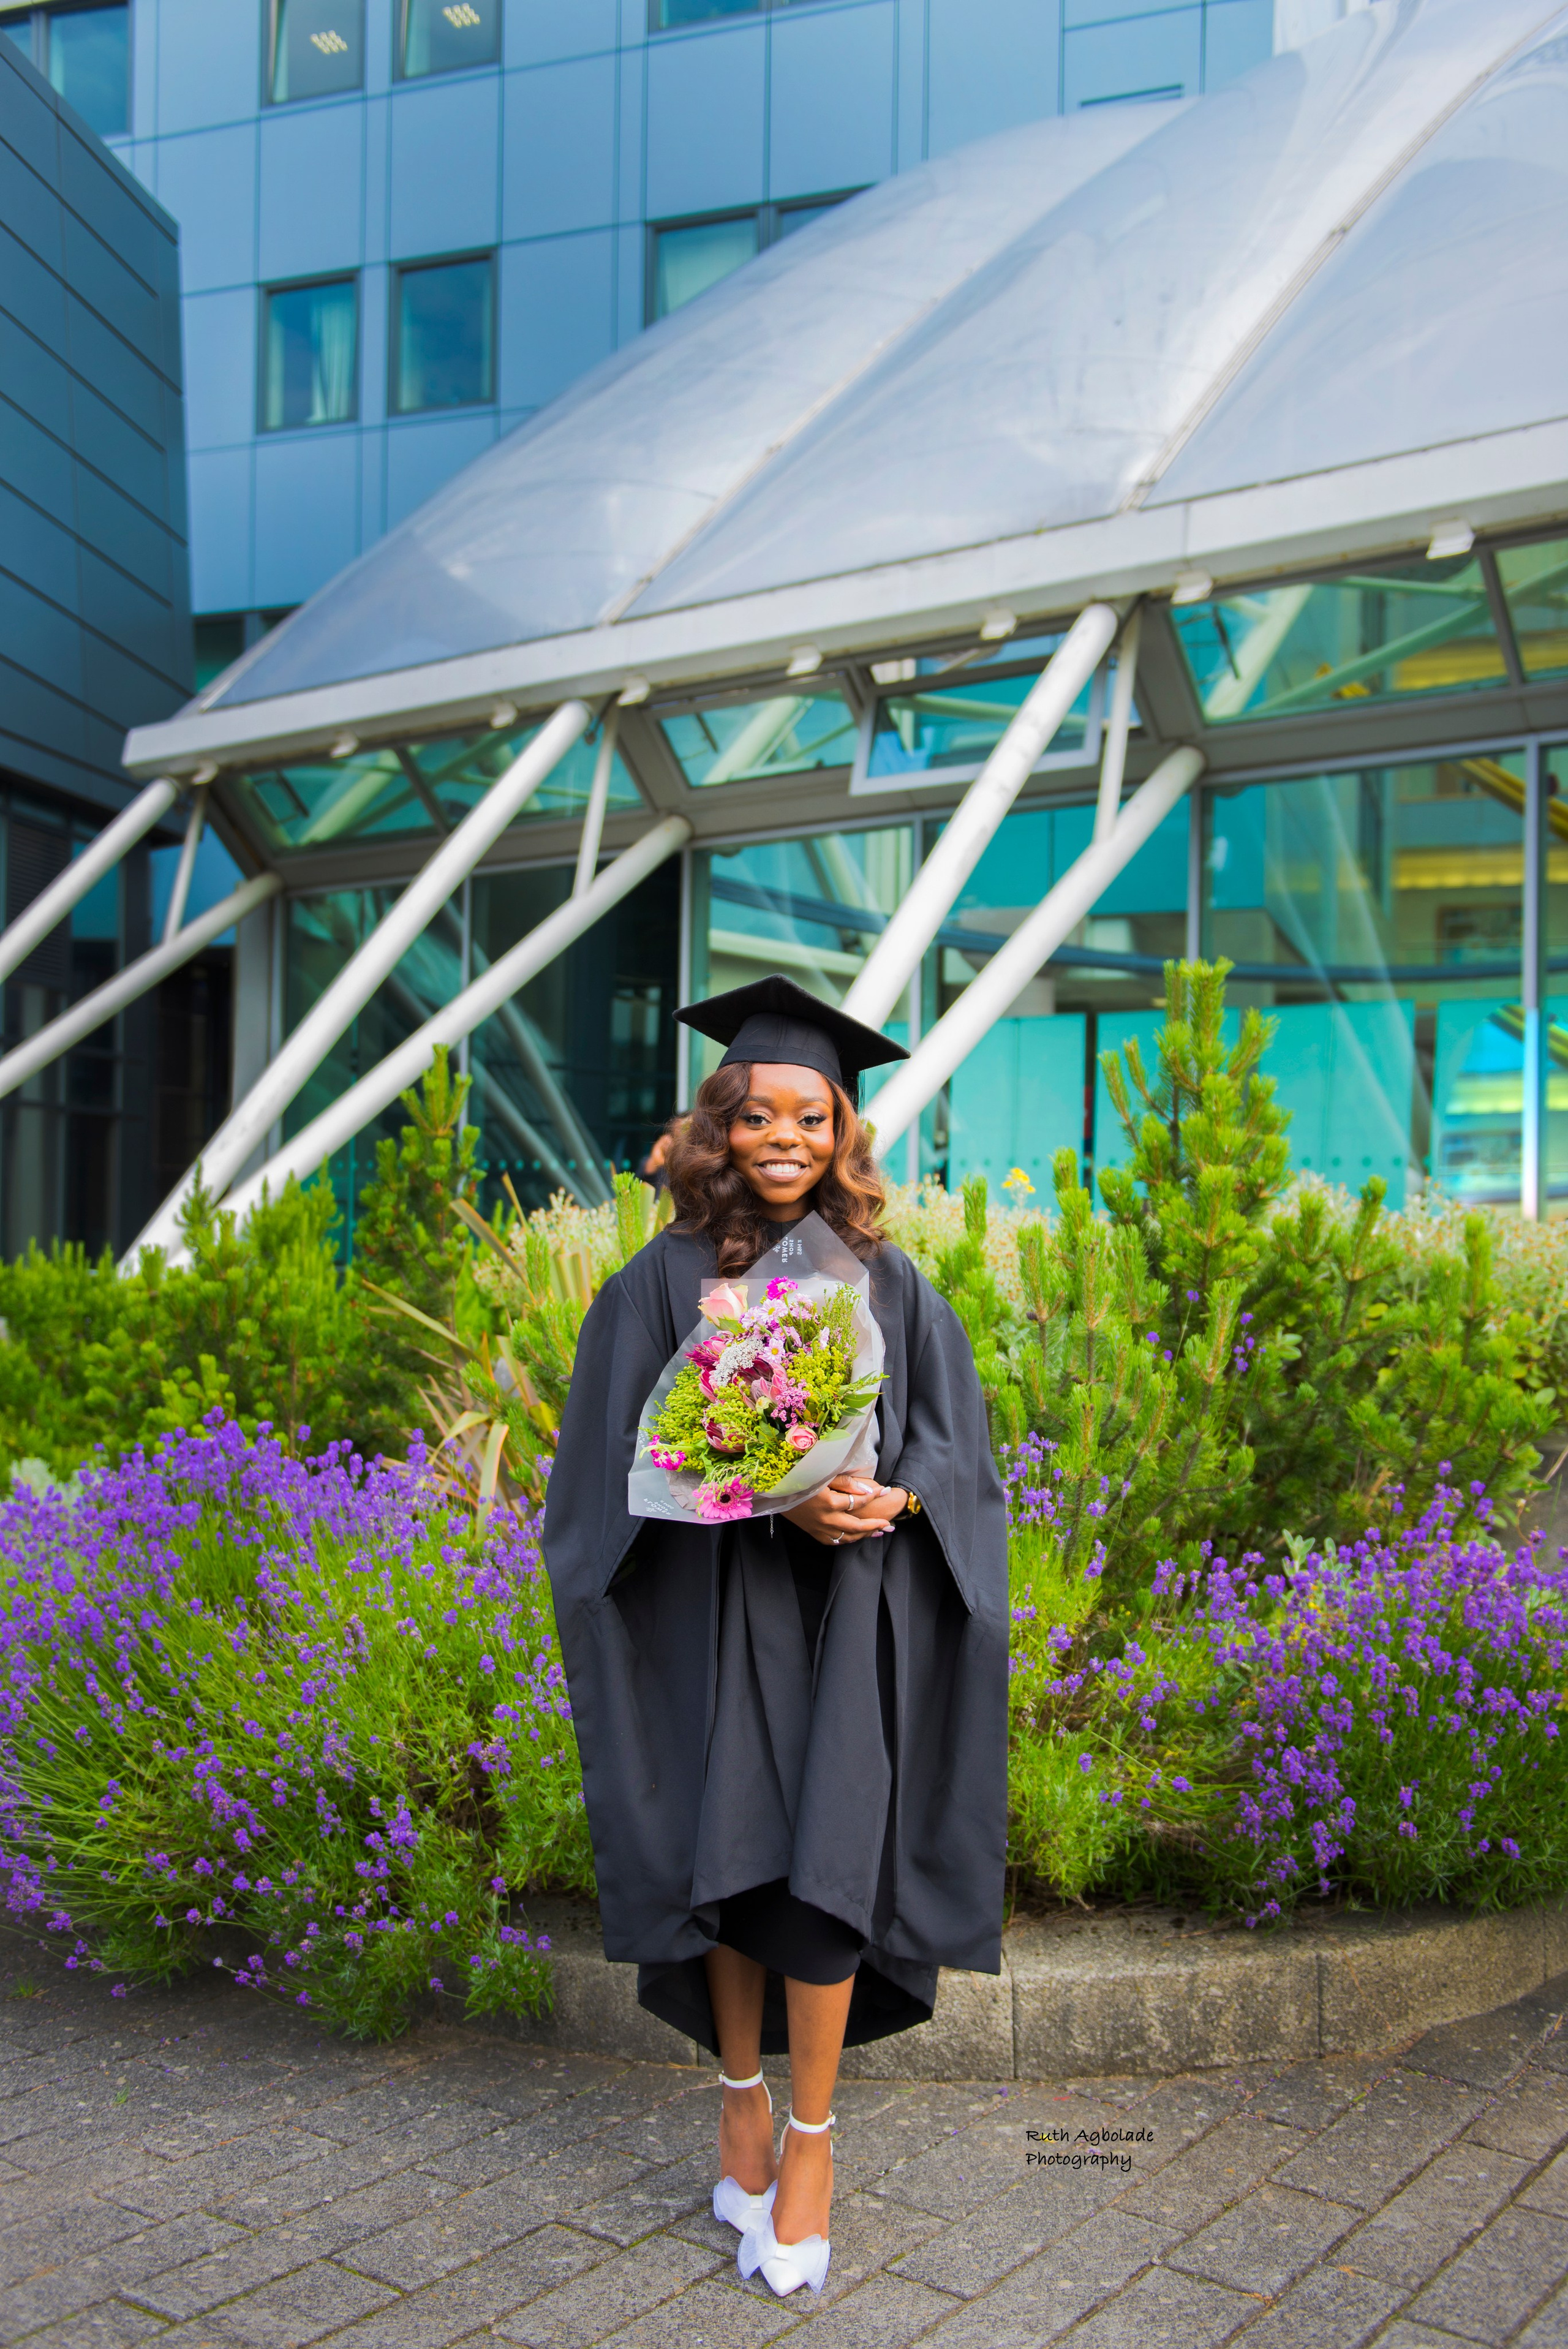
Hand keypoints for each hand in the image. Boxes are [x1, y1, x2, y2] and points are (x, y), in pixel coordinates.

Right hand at [784, 1478, 907, 1546]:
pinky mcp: (813, 1532)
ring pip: (847, 1537)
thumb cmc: (800, 1477)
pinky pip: (834, 1542)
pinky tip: (856, 1536)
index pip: (858, 1502)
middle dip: (875, 1525)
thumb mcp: (823, 1475)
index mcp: (828, 1502)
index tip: (885, 1492)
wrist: (775, 1490)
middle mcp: (825, 1519)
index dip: (873, 1497)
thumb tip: (868, 1492)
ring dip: (864, 1535)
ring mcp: (818, 1528)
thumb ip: (846, 1483)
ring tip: (879, 1532)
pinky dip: (847, 1540)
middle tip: (889, 1524)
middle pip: (856, 1527)